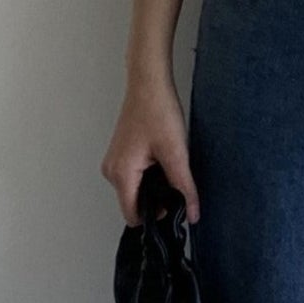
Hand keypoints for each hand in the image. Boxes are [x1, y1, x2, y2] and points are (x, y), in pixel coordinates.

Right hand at [100, 73, 200, 225]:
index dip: (154, 218)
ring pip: (135, 191)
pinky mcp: (120, 155)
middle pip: (134, 204)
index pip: (133, 216)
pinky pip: (134, 178)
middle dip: (156, 201)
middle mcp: (112, 171)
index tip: (173, 210)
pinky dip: (149, 177)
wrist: (148, 84)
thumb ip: (184, 189)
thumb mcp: (176, 155)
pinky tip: (162, 160)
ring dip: (154, 187)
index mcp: (121, 174)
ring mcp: (113, 162)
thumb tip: (192, 214)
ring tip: (169, 167)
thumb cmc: (158, 112)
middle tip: (177, 184)